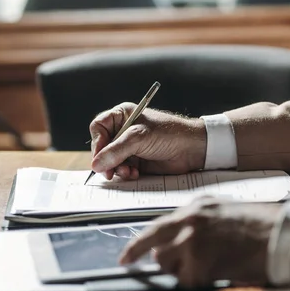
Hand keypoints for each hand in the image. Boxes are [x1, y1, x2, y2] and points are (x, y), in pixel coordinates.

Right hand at [89, 102, 206, 179]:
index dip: (97, 142)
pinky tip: (135, 174)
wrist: (192, 148)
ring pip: (111, 161)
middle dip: (106, 160)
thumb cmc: (169, 133)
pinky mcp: (137, 161)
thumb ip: (116, 151)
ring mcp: (130, 147)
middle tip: (109, 172)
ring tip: (128, 172)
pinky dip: (126, 174)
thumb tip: (96, 164)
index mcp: (122, 116)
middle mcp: (124, 131)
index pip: (98, 128)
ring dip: (117, 169)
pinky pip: (123, 170)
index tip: (100, 156)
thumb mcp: (139, 138)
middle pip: (103, 147)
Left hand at [121, 198, 280, 288]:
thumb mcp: (229, 213)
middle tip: (187, 269)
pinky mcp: (199, 260)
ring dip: (186, 273)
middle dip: (168, 262)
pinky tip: (222, 273)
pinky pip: (187, 282)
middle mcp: (190, 219)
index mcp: (198, 206)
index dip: (139, 245)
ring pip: (169, 266)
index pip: (156, 226)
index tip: (126, 258)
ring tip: (215, 268)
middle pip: (156, 248)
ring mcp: (192, 239)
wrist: (285, 237)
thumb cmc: (265, 228)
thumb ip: (202, 223)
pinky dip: (201, 284)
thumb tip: (181, 244)